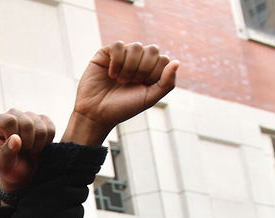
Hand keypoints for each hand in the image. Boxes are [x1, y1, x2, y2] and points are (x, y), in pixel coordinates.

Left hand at [0, 110, 55, 192]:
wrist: (22, 171)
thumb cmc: (9, 167)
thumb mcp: (4, 164)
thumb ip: (7, 152)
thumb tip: (16, 139)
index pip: (10, 121)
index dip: (14, 137)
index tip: (13, 148)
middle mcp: (13, 114)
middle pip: (27, 123)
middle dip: (27, 143)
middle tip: (22, 151)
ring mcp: (29, 115)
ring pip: (40, 127)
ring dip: (37, 144)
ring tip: (29, 150)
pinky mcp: (43, 119)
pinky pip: (50, 129)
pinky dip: (47, 142)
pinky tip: (38, 146)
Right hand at [63, 42, 178, 145]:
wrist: (96, 114)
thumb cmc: (122, 108)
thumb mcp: (149, 99)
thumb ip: (166, 83)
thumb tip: (177, 62)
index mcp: (150, 70)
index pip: (163, 59)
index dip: (153, 73)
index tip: (141, 87)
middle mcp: (137, 60)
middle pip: (152, 49)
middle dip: (143, 69)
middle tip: (130, 83)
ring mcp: (122, 55)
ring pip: (135, 46)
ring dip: (129, 66)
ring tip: (120, 80)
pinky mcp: (105, 53)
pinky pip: (118, 45)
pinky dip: (116, 61)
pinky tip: (110, 74)